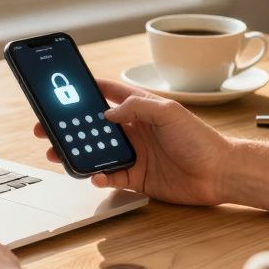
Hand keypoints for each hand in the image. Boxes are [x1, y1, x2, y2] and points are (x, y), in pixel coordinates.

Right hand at [35, 78, 232, 205]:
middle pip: (94, 127)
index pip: (108, 94)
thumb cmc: (201, 139)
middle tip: (47, 129)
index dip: (85, 91)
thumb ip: (136, 108)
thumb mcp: (169, 113)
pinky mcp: (138, 178)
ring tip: (59, 154)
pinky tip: (94, 175)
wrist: (220, 174)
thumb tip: (107, 111)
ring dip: (77, 153)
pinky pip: (110, 176)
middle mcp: (135, 131)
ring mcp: (135, 154)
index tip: (63, 90)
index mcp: (140, 110)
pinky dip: (98, 176)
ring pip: (97, 152)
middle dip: (70, 127)